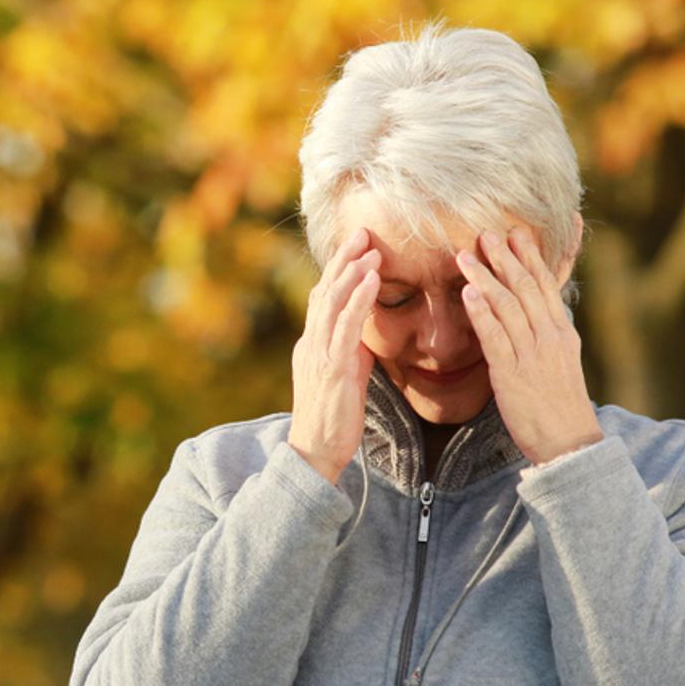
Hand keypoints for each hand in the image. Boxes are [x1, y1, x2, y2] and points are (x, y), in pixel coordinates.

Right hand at [289, 227, 380, 484]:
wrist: (315, 453)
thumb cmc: (332, 420)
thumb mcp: (341, 378)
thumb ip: (349, 353)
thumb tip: (363, 337)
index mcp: (312, 345)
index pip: (321, 298)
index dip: (337, 271)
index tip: (357, 247)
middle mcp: (311, 343)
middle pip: (324, 290)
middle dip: (343, 260)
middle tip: (362, 232)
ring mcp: (318, 354)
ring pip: (331, 302)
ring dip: (352, 272)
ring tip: (370, 249)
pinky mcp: (332, 368)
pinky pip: (346, 326)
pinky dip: (359, 298)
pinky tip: (373, 279)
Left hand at [456, 224, 602, 465]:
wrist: (569, 443)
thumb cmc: (561, 406)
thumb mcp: (561, 362)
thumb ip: (547, 336)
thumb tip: (538, 315)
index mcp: (563, 333)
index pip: (546, 286)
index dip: (530, 258)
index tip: (517, 233)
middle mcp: (550, 337)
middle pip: (527, 289)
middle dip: (506, 258)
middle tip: (488, 232)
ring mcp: (532, 354)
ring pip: (508, 307)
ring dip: (486, 278)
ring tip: (467, 256)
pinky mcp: (512, 374)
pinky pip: (495, 337)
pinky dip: (481, 313)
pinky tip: (467, 294)